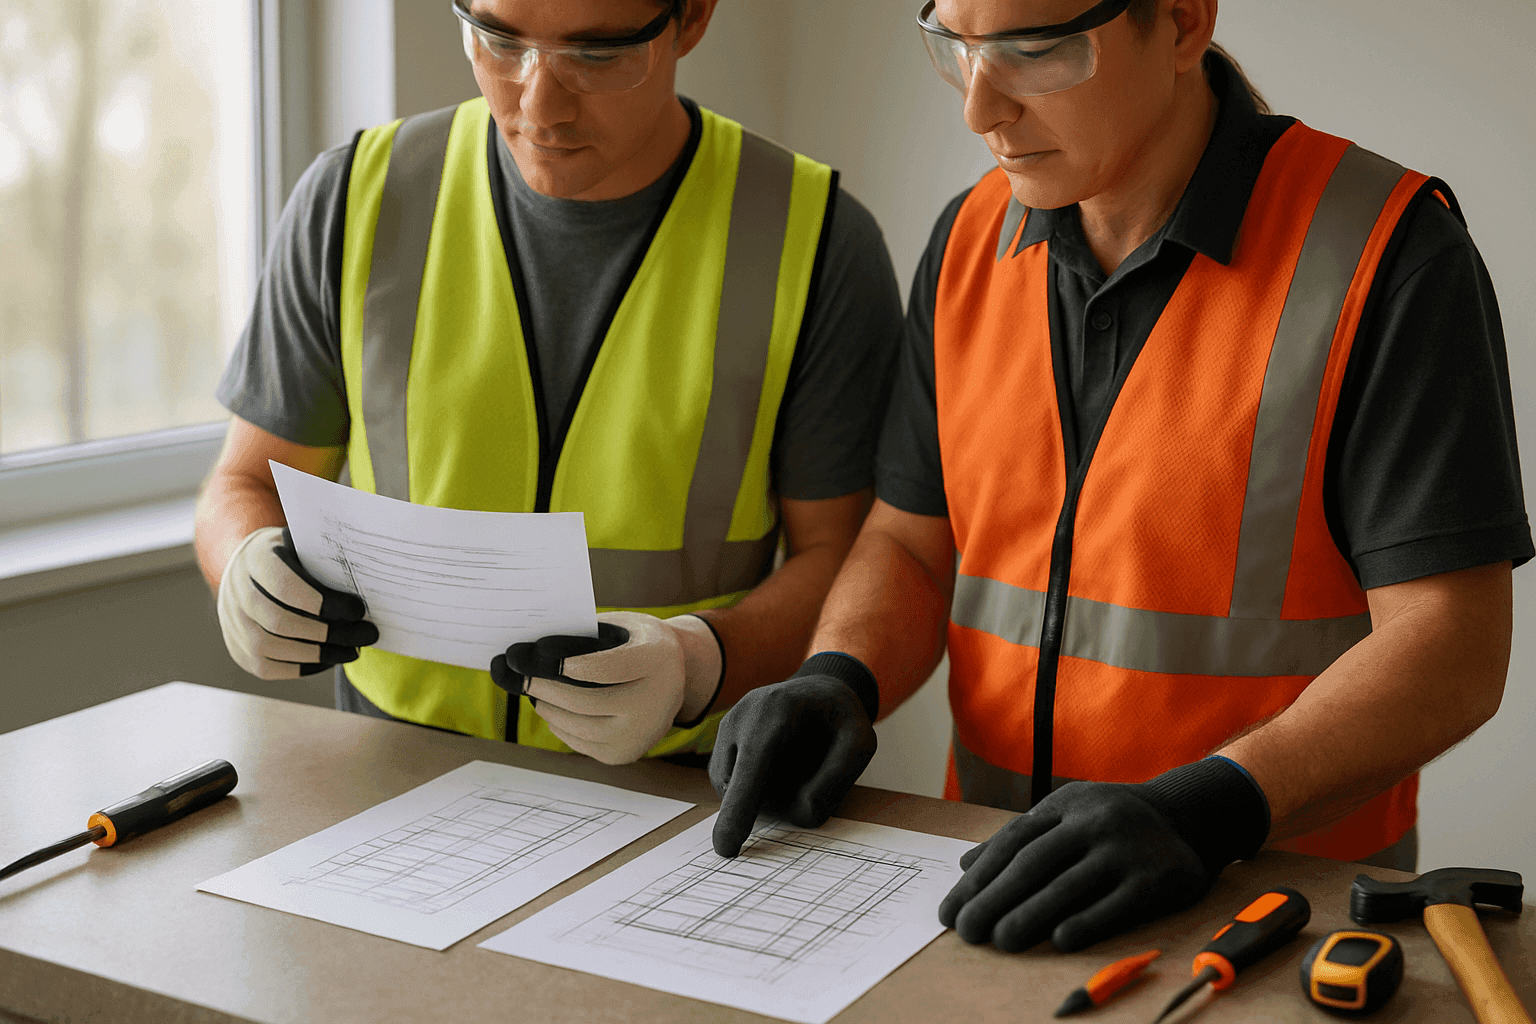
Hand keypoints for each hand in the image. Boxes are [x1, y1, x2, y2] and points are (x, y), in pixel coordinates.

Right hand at [216, 526, 378, 678]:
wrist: (248, 567)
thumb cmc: (291, 555)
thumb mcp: (304, 544)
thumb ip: (324, 559)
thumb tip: (366, 583)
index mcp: (255, 558)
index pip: (285, 586)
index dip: (324, 602)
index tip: (358, 610)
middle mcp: (236, 591)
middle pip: (278, 622)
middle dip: (328, 633)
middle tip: (366, 635)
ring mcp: (231, 622)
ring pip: (269, 648)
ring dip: (318, 654)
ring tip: (352, 651)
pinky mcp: (237, 648)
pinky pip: (266, 667)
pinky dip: (301, 668)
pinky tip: (328, 660)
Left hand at [492, 611, 723, 765]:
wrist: (678, 676)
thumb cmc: (638, 643)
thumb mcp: (623, 625)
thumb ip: (588, 633)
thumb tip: (535, 650)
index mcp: (656, 660)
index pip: (604, 668)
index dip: (567, 666)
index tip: (539, 658)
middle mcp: (656, 701)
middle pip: (587, 702)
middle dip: (546, 689)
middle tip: (523, 679)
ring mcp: (642, 733)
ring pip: (580, 727)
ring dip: (549, 709)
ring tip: (536, 694)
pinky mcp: (626, 753)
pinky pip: (582, 743)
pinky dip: (561, 727)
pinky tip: (554, 710)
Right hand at [708, 652, 879, 857]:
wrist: (817, 693)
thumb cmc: (840, 718)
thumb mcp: (861, 741)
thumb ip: (839, 776)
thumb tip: (802, 813)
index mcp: (776, 709)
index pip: (753, 765)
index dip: (739, 807)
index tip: (726, 846)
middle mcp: (741, 717)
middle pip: (746, 787)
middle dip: (778, 799)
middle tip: (813, 771)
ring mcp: (725, 733)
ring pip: (738, 793)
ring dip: (769, 797)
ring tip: (798, 763)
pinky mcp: (720, 750)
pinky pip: (735, 790)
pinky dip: (760, 791)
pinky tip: (780, 766)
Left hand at [938, 758, 1268, 951]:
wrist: (1188, 815)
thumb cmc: (1111, 822)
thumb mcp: (1066, 814)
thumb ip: (1021, 838)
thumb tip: (965, 864)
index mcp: (1064, 805)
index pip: (1012, 842)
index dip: (978, 878)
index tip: (951, 909)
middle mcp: (1092, 821)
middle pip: (1033, 863)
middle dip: (994, 899)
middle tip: (966, 930)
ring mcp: (1125, 847)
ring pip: (1069, 885)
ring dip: (1030, 916)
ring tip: (1001, 941)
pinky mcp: (1156, 876)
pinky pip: (1116, 903)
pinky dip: (1087, 921)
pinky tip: (1058, 940)